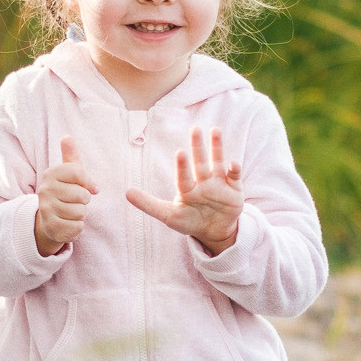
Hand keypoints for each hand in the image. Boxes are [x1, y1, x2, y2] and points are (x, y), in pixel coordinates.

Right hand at [36, 135, 95, 255]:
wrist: (48, 219)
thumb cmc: (64, 192)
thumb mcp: (68, 173)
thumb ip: (70, 156)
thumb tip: (67, 137)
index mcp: (50, 174)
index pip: (79, 173)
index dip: (88, 182)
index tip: (87, 186)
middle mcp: (45, 190)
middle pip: (83, 195)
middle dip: (84, 200)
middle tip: (74, 201)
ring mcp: (46, 209)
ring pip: (81, 212)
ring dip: (81, 214)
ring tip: (70, 212)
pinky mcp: (51, 227)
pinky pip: (78, 227)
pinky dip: (77, 227)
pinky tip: (68, 223)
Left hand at [125, 127, 242, 254]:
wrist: (214, 232)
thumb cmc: (189, 221)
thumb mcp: (169, 216)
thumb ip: (149, 204)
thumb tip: (126, 192)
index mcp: (187, 188)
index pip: (183, 176)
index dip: (182, 166)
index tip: (180, 153)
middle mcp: (202, 181)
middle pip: (199, 162)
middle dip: (197, 146)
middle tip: (194, 129)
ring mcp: (218, 184)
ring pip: (217, 162)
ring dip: (217, 147)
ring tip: (215, 131)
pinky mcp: (234, 190)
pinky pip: (234, 177)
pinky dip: (234, 170)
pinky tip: (233, 163)